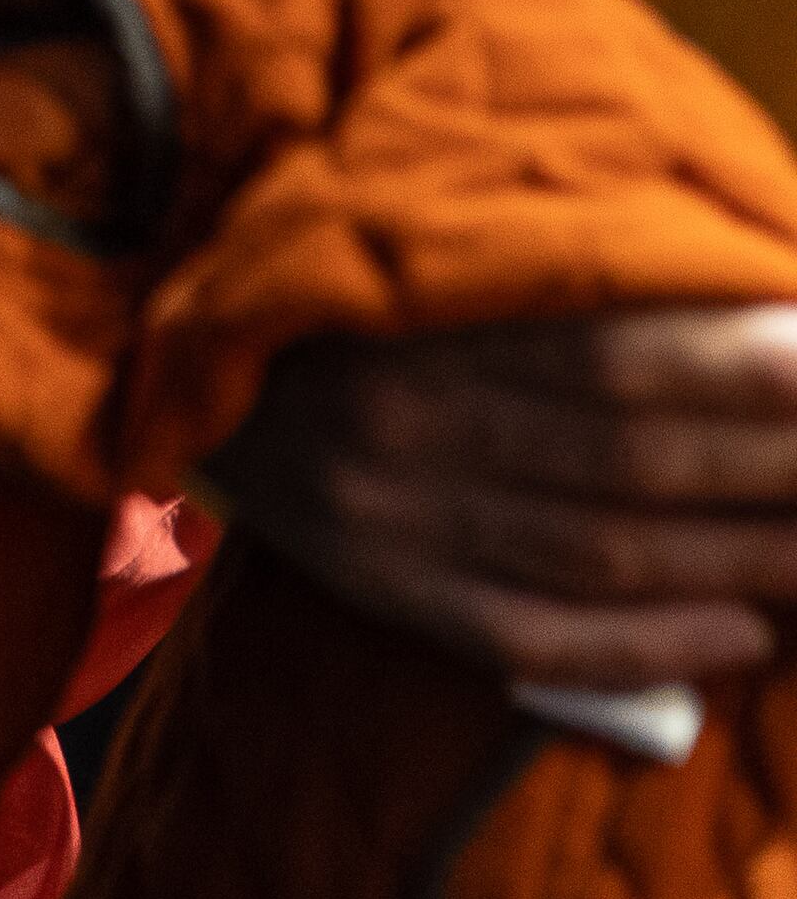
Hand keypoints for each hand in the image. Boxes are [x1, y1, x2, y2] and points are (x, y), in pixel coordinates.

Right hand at [211, 307, 796, 686]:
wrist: (161, 364)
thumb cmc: (336, 295)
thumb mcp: (417, 252)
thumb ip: (550, 275)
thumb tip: (736, 316)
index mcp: (410, 317)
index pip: (615, 355)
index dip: (743, 373)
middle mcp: (396, 419)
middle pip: (626, 458)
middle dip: (772, 469)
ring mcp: (383, 513)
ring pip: (600, 552)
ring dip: (742, 560)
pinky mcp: (375, 585)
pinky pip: (533, 638)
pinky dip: (650, 646)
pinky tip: (743, 633)